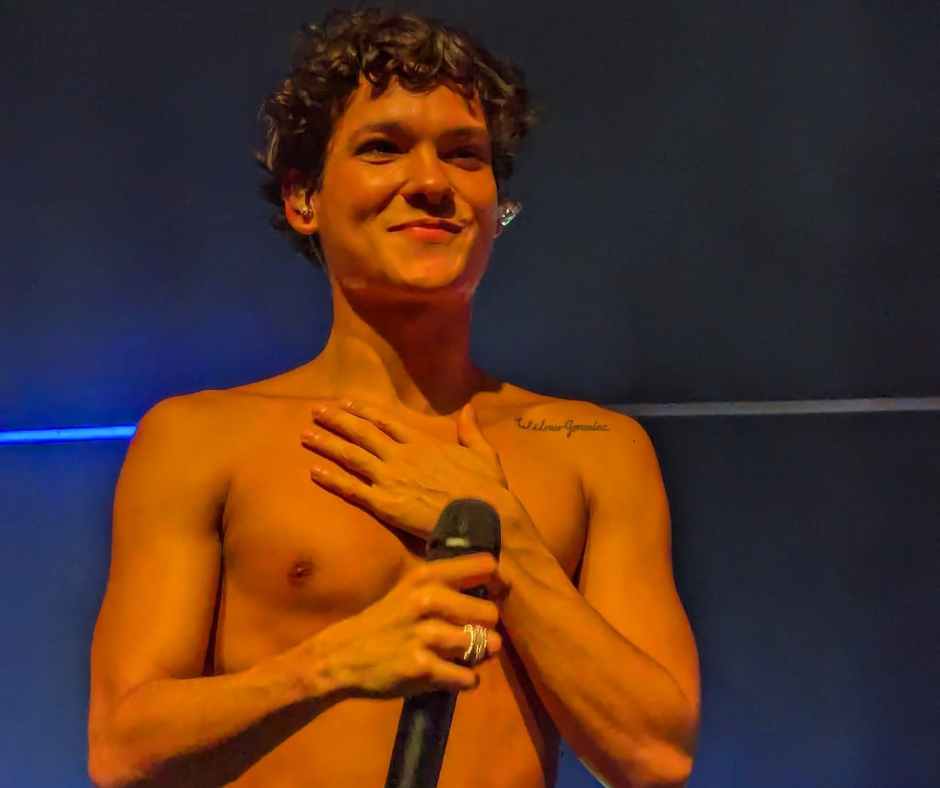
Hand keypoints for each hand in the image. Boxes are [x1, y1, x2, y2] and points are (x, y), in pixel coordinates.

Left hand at [301, 400, 514, 539]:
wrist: (483, 517)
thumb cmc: (487, 489)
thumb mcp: (484, 453)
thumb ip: (471, 431)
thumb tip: (469, 409)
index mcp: (424, 443)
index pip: (388, 422)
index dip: (365, 412)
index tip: (347, 403)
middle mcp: (402, 455)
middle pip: (363, 433)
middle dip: (338, 420)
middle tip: (316, 411)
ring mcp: (391, 478)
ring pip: (351, 456)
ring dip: (327, 444)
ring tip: (306, 434)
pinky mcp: (385, 503)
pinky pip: (352, 488)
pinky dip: (332, 479)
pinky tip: (314, 471)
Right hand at [310, 553, 502, 698]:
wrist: (342, 656)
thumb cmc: (385, 620)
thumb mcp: (410, 589)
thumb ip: (447, 583)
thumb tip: (494, 586)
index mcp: (427, 575)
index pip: (485, 566)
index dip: (498, 582)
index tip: (496, 593)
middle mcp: (428, 600)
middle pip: (490, 613)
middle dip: (487, 628)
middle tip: (474, 635)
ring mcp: (425, 636)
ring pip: (483, 645)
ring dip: (480, 655)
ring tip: (465, 655)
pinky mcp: (422, 669)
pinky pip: (467, 677)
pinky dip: (466, 680)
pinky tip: (454, 675)